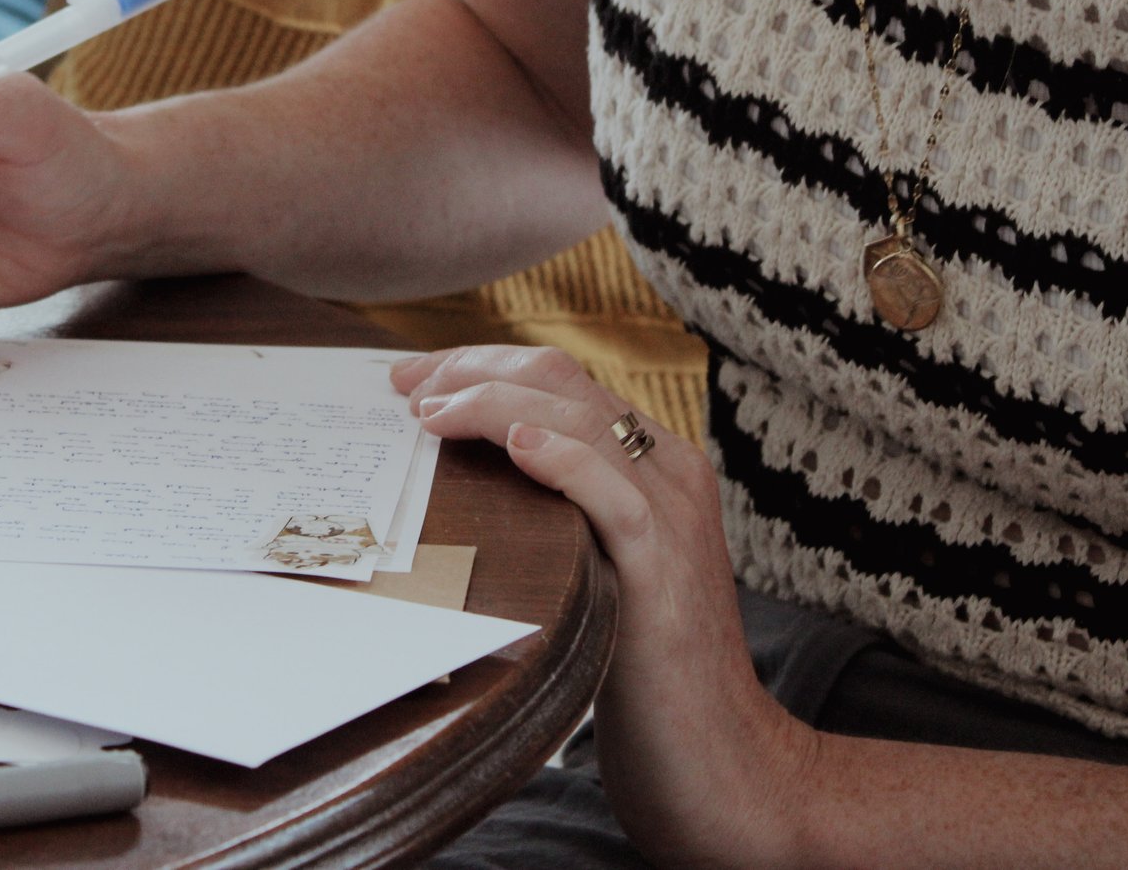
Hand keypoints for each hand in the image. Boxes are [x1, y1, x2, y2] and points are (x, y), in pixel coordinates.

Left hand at [395, 347, 818, 869]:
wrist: (723, 761)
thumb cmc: (645, 677)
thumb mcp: (596, 573)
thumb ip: (557, 519)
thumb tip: (466, 486)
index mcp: (653, 466)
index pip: (560, 379)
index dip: (480, 366)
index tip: (413, 379)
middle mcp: (668, 473)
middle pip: (562, 379)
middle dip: (471, 369)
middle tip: (404, 385)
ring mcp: (671, 515)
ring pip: (579, 418)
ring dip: (493, 402)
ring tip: (430, 412)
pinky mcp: (664, 568)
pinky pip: (611, 491)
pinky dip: (561, 457)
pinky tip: (514, 443)